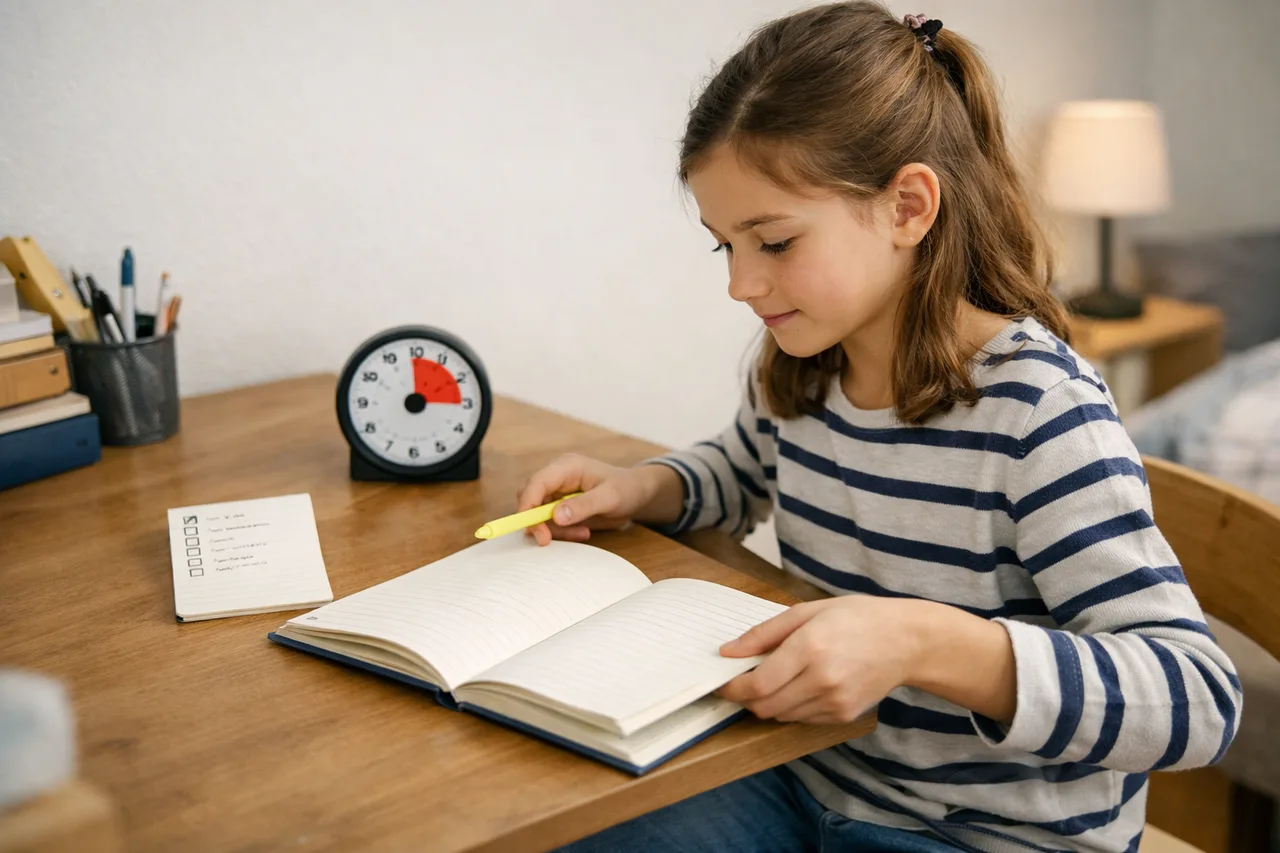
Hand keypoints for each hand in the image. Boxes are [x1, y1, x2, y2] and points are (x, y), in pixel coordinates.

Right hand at [515, 454, 673, 545]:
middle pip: (530, 498)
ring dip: (554, 529)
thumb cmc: (626, 489)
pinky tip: (583, 531)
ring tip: (582, 532)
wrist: (636, 493)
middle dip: (536, 521)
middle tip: (547, 540)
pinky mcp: (560, 503)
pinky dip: (562, 531)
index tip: (532, 529)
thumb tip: (556, 516)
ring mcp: (557, 490)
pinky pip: (550, 521)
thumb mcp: (610, 498)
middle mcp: (557, 476)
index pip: (536, 483)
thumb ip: (584, 506)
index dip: (527, 505)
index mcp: (566, 466)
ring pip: (538, 513)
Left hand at [716, 596, 924, 724]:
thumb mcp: (808, 611)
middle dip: (745, 698)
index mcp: (810, 648)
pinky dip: (790, 707)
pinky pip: (801, 719)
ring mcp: (835, 702)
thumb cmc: (857, 618)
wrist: (906, 641)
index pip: (757, 684)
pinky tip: (800, 685)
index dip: (732, 687)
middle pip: (764, 706)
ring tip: (773, 678)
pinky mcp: (843, 716)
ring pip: (780, 716)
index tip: (721, 681)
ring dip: (767, 702)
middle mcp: (822, 680)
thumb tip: (728, 652)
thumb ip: (764, 633)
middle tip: (740, 681)